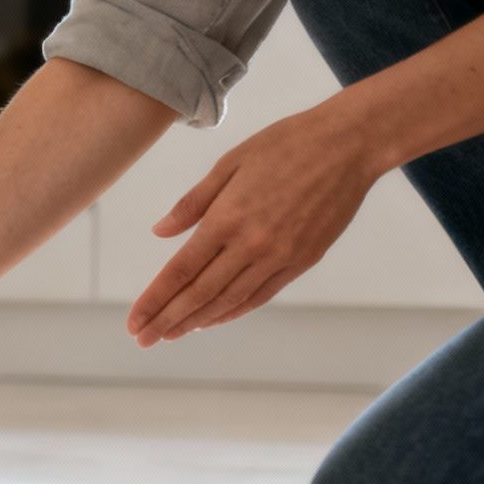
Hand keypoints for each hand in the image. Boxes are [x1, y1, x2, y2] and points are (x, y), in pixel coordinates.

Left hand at [128, 104, 383, 346]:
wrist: (350, 145)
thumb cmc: (285, 144)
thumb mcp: (229, 163)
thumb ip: (192, 203)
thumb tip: (159, 232)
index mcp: (227, 218)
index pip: (180, 271)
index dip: (154, 299)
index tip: (134, 321)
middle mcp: (252, 245)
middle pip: (200, 294)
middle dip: (167, 319)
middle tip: (143, 340)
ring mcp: (280, 256)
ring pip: (229, 300)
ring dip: (196, 321)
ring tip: (170, 334)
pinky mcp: (303, 261)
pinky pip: (261, 295)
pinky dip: (233, 311)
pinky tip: (212, 319)